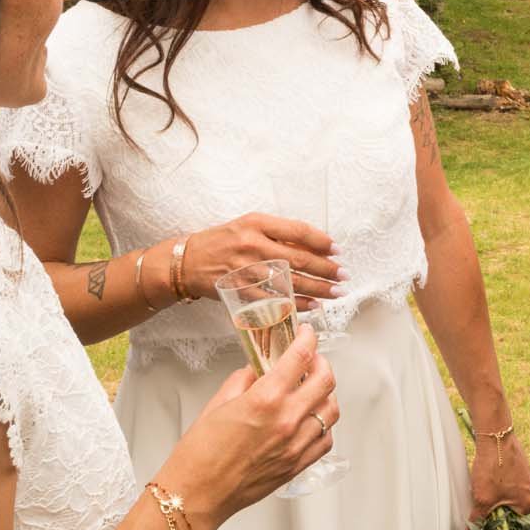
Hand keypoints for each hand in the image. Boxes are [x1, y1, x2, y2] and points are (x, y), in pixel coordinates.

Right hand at [159, 328, 337, 529]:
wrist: (196, 494)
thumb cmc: (199, 454)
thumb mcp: (217, 403)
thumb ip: (244, 380)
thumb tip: (258, 369)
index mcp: (265, 399)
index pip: (300, 357)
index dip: (308, 338)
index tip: (307, 333)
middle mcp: (287, 420)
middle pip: (326, 380)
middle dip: (321, 362)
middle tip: (310, 360)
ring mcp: (296, 445)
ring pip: (332, 410)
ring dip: (325, 394)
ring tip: (311, 389)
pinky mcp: (297, 465)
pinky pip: (326, 439)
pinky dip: (323, 425)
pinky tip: (309, 420)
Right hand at [182, 214, 342, 306]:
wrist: (187, 261)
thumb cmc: (222, 241)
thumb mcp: (248, 225)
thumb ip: (277, 232)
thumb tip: (313, 244)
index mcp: (257, 223)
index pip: (298, 230)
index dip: (321, 241)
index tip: (337, 250)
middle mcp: (253, 245)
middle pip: (299, 258)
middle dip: (326, 269)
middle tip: (343, 275)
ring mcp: (247, 270)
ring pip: (291, 282)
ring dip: (318, 289)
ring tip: (335, 292)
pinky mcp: (242, 292)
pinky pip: (275, 300)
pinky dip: (297, 304)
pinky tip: (313, 305)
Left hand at [469, 432, 529, 520]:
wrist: (495, 437)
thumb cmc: (492, 469)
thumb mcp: (483, 499)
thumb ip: (478, 518)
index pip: (513, 522)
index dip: (497, 520)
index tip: (485, 514)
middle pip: (513, 508)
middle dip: (498, 506)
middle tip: (484, 499)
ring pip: (511, 494)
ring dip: (499, 494)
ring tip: (486, 487)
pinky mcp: (524, 467)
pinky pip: (512, 482)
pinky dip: (501, 482)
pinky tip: (490, 477)